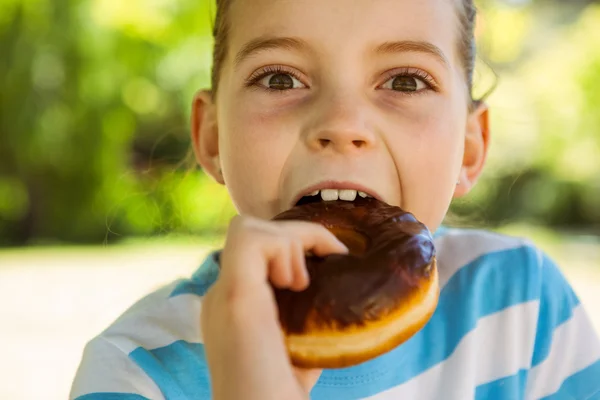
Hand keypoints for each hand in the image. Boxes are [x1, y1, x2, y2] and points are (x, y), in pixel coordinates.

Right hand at [201, 215, 347, 399]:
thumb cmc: (279, 392)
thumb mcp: (299, 346)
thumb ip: (308, 319)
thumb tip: (344, 299)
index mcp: (235, 304)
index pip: (256, 250)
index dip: (293, 245)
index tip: (334, 259)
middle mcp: (222, 294)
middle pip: (252, 232)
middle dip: (297, 234)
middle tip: (332, 257)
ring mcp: (224, 292)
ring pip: (247, 228)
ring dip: (288, 240)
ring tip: (303, 282)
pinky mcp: (235, 293)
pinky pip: (250, 238)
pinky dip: (282, 248)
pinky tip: (297, 284)